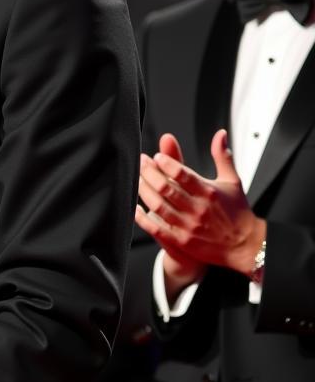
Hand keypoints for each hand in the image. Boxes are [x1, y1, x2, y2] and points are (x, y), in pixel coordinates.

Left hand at [136, 130, 265, 285]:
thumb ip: (222, 157)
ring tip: (137, 179)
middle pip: (166, 188)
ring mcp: (188, 226)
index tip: (156, 156)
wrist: (245, 246)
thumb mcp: (232, 182)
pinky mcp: (181, 241)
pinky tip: (135, 208)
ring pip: (158, 206)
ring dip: (144, 191)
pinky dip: (143, 218)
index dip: (167, 164)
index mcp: (209, 193)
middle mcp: (198, 209)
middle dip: (149, 172)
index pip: (183, 175)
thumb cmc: (237, 212)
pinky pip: (156, 228)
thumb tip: (220, 134)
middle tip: (141, 162)